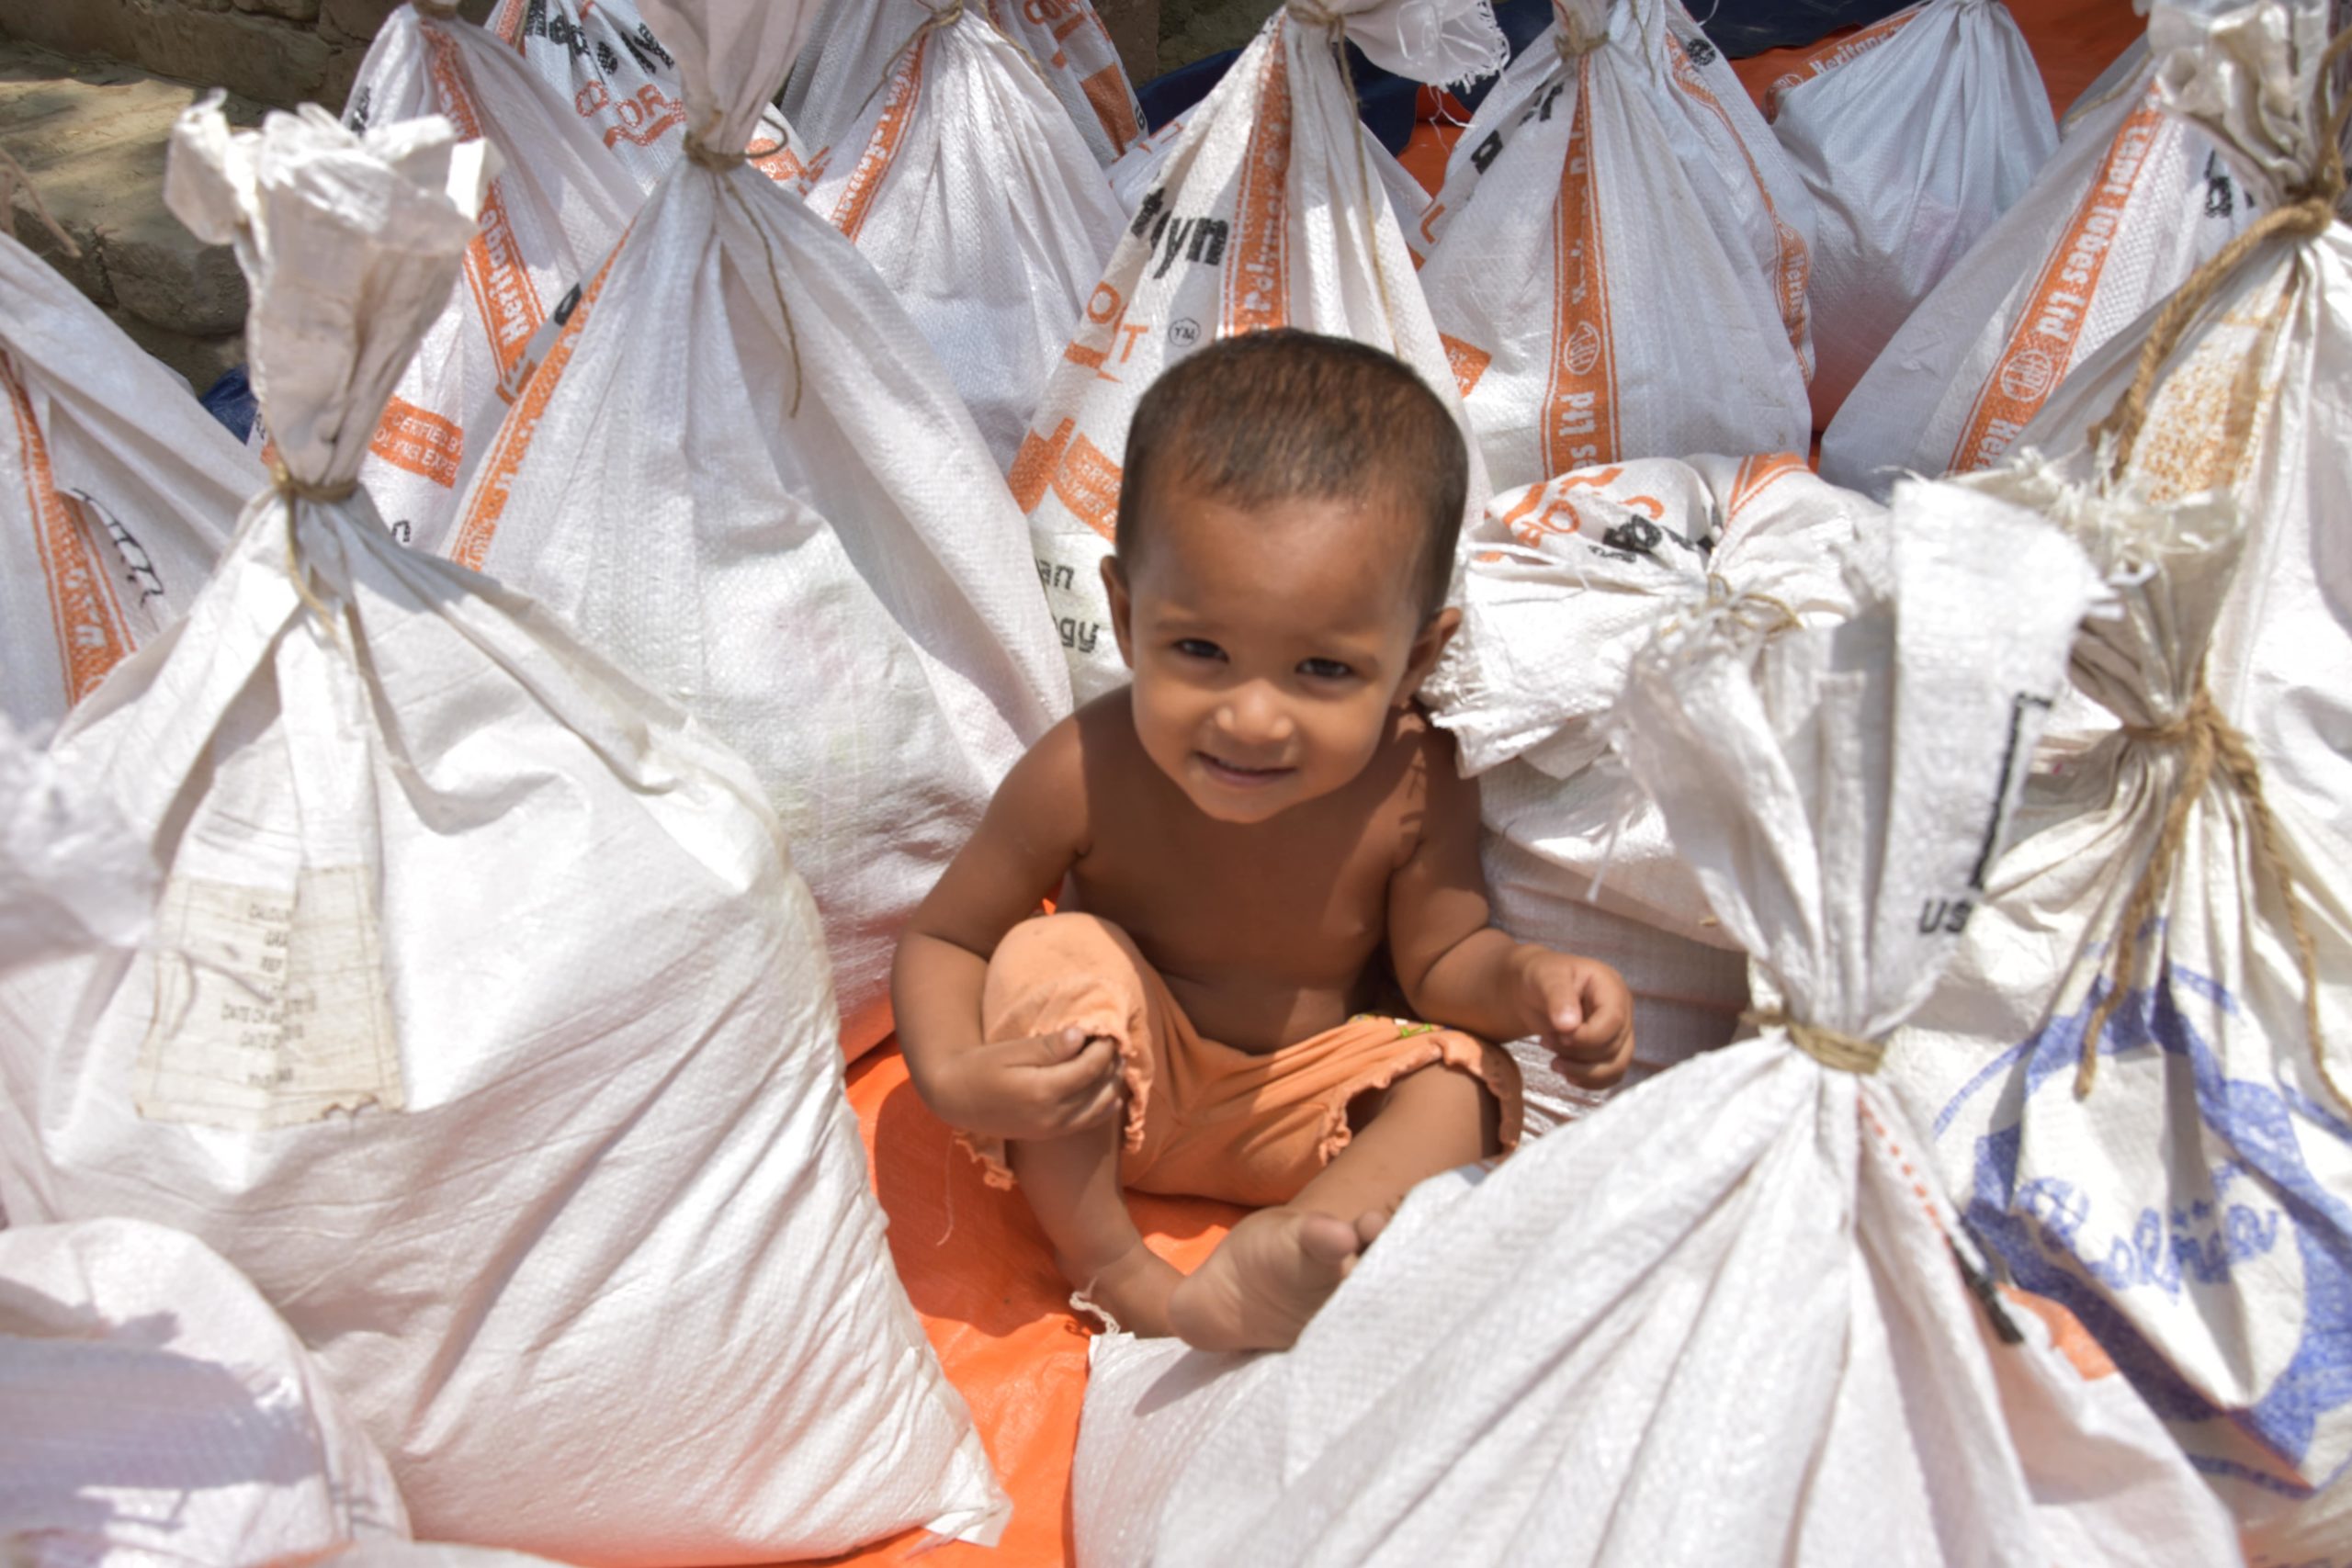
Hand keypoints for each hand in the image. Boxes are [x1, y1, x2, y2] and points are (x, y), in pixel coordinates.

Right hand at [930, 1027, 1125, 1141]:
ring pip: (1100, 1109)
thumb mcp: (1010, 1050)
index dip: (1105, 1048)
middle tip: (1119, 1044)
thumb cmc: (980, 1067)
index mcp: (1042, 1091)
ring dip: (1114, 1085)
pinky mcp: (1051, 1134)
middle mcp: (1052, 1116)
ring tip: (1117, 1063)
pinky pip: (1088, 1122)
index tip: (1111, 1030)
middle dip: (1114, 1065)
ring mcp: (1052, 1130)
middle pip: (1100, 1089)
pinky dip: (1105, 1106)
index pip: (1090, 1068)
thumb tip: (1081, 1035)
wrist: (956, 1099)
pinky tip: (1110, 1092)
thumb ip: (1048, 1047)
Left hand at [1517, 950, 1634, 1088]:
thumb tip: (1569, 1026)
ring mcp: (1620, 1031)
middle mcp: (1622, 1010)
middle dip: (1576, 1052)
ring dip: (1583, 1072)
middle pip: (1613, 1046)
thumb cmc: (1540, 978)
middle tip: (1546, 1042)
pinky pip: (1612, 1074)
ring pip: (1616, 1065)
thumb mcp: (1545, 979)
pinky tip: (1567, 1074)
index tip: (1558, 1035)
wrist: (1533, 991)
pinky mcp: (1612, 1049)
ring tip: (1554, 1063)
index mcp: (1611, 987)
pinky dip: (1590, 1081)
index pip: (1613, 1020)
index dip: (1587, 1036)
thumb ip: (1558, 998)